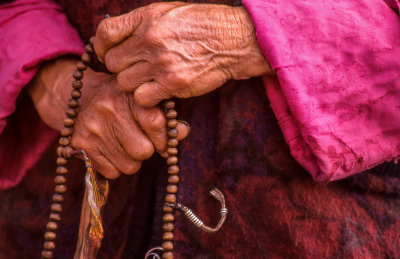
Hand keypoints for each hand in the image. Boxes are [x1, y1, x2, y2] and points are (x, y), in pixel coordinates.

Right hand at [28, 58, 188, 178]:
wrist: (82, 96)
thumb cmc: (122, 100)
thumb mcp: (143, 100)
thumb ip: (166, 116)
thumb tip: (184, 131)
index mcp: (129, 95)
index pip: (156, 124)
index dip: (164, 139)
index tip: (163, 143)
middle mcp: (109, 109)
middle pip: (144, 151)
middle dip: (147, 150)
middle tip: (141, 141)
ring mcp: (92, 128)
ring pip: (129, 166)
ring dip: (132, 160)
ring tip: (124, 144)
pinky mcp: (80, 145)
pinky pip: (112, 172)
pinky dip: (116, 166)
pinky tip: (111, 150)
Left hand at [94, 2, 271, 106]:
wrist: (233, 40)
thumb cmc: (202, 25)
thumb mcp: (168, 12)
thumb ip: (140, 23)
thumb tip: (116, 38)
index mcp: (147, 18)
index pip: (105, 33)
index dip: (101, 46)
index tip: (107, 53)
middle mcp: (150, 39)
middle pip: (112, 63)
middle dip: (121, 67)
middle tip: (136, 68)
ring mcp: (160, 63)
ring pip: (124, 83)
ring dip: (134, 84)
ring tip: (150, 79)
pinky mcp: (172, 84)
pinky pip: (142, 98)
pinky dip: (147, 98)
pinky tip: (159, 90)